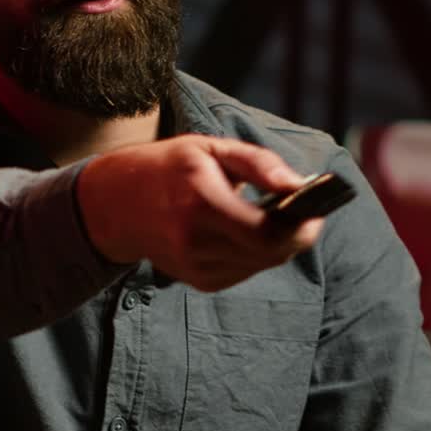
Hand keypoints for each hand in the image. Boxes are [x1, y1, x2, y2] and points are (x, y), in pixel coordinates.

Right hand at [76, 135, 325, 289]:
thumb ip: (259, 164)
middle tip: (303, 213)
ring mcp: (195, 266)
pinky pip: (246, 271)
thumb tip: (300, 184)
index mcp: (200, 202)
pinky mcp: (199, 281)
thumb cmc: (170, 168)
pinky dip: (255, 253)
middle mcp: (195, 241)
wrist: (116, 205)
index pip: (266, 232)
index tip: (315, 209)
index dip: (300, 226)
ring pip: (262, 263)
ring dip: (276, 244)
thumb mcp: (211, 149)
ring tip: (267, 217)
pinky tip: (241, 232)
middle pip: (271, 253)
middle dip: (296, 235)